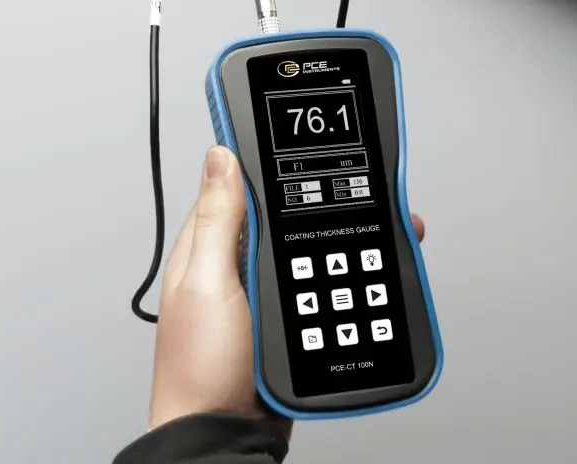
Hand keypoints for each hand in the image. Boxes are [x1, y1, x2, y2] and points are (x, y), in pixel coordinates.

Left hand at [148, 146, 425, 431]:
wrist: (226, 434)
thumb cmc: (201, 368)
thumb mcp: (208, 284)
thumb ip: (217, 223)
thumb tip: (219, 159)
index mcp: (208, 245)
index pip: (238, 185)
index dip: (265, 163)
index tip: (298, 142)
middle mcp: (233, 261)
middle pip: (278, 213)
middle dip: (313, 197)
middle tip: (355, 180)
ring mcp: (260, 287)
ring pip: (301, 244)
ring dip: (334, 232)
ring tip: (375, 216)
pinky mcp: (284, 311)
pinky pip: (312, 276)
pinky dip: (336, 266)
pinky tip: (362, 262)